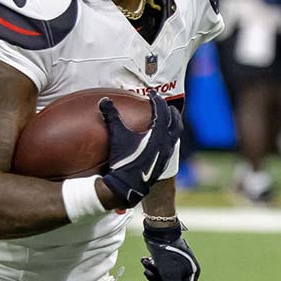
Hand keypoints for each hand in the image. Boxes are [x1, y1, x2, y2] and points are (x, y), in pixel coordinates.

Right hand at [98, 92, 180, 207]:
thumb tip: (104, 100)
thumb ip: (112, 117)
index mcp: (159, 133)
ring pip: (176, 134)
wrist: (129, 186)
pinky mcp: (165, 162)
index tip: (152, 93)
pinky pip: (172, 145)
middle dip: (171, 111)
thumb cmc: (124, 161)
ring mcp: (167, 153)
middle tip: (165, 105)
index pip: (162, 111)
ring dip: (173, 124)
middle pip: (175, 122)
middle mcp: (167, 142)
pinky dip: (169, 137)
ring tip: (167, 120)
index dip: (157, 100)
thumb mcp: (117, 137)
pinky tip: (161, 139)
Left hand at [141, 221, 199, 280]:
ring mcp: (177, 263)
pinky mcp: (167, 258)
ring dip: (153, 273)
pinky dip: (152, 266)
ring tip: (146, 265)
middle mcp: (186, 269)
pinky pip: (160, 268)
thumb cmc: (167, 253)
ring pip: (163, 277)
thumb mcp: (169, 277)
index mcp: (192, 274)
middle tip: (149, 275)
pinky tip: (146, 260)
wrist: (158, 229)